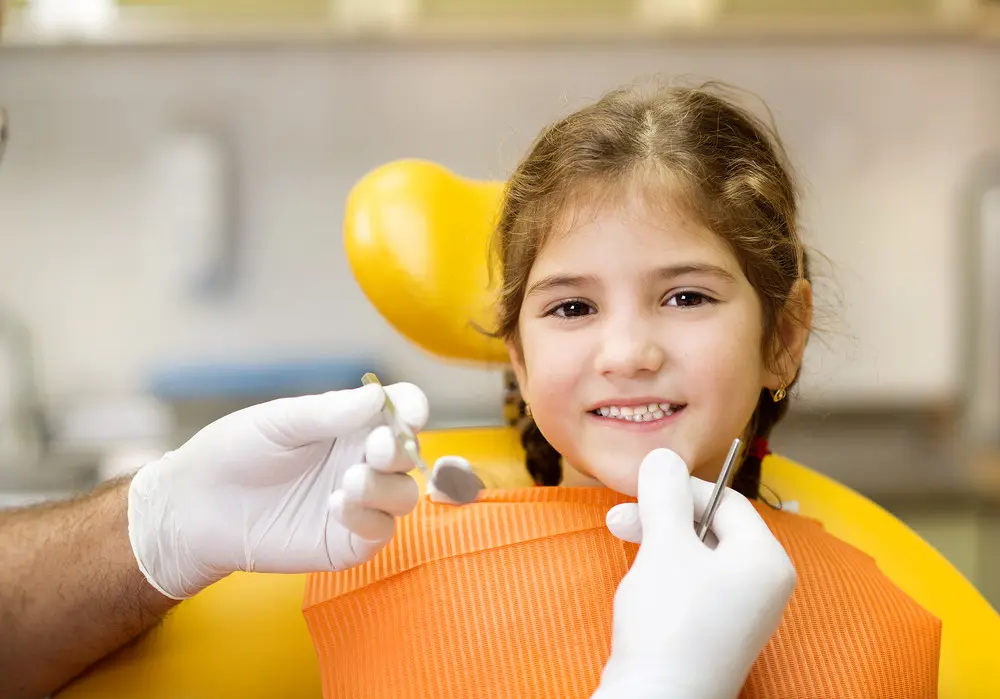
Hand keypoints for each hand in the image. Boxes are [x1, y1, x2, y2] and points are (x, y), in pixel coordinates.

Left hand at [127, 382, 427, 599]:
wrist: (195, 507)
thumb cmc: (234, 453)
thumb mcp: (279, 422)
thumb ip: (329, 412)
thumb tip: (379, 397)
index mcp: (351, 424)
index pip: (399, 411)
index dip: (412, 408)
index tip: (411, 412)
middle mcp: (361, 461)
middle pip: (408, 454)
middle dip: (401, 450)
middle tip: (377, 448)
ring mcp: (357, 503)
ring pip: (404, 496)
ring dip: (386, 487)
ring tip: (348, 482)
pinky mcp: (347, 541)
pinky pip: (380, 532)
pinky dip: (369, 518)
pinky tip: (336, 507)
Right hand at [593, 449, 795, 698]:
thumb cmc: (668, 622)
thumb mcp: (665, 545)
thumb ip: (665, 494)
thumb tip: (663, 454)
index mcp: (766, 560)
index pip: (726, 500)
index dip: (680, 488)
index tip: (638, 492)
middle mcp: (762, 586)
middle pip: (711, 527)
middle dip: (662, 517)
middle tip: (618, 520)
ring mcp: (740, 614)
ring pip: (696, 555)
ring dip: (657, 542)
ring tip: (623, 548)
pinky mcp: (715, 634)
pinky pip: (692, 585)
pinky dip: (663, 574)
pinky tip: (639, 583)